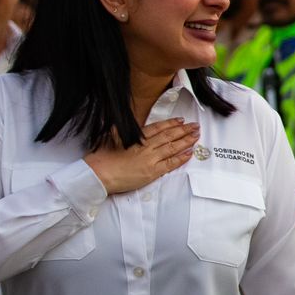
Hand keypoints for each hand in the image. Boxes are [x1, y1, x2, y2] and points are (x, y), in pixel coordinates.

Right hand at [84, 119, 198, 194]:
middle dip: (183, 130)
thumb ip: (122, 131)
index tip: (180, 120)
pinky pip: (170, 163)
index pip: (157, 128)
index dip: (170, 123)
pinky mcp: (152, 172)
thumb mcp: (110, 137)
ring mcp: (150, 159)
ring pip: (172, 147)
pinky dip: (181, 158)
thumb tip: (124, 125)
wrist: (98, 173)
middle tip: (195, 125)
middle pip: (169, 136)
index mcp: (136, 137)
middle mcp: (146, 146)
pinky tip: (189, 152)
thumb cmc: (101, 157)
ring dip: (186, 140)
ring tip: (196, 135)